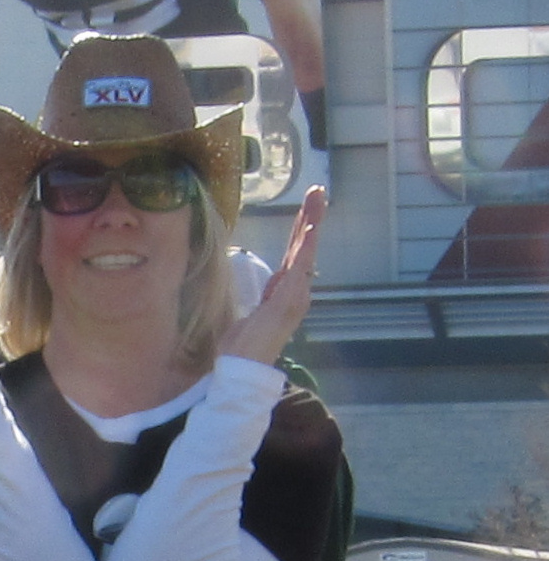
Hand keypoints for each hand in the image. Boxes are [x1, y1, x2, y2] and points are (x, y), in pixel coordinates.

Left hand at [217, 187, 324, 367]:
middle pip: (303, 247)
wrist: (242, 370)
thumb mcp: (248, 312)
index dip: (301, 230)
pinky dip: (305, 249)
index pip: (295, 253)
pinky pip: (298, 270)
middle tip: (318, 190)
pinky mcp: (287, 303)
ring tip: (317, 200)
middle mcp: (294, 292)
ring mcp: (294, 297)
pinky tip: (310, 230)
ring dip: (311, 225)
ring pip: (304, 253)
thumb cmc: (242, 346)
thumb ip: (260, 296)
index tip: (308, 206)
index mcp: (284, 291)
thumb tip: (263, 282)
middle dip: (312, 218)